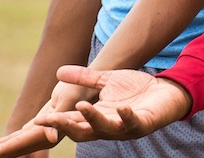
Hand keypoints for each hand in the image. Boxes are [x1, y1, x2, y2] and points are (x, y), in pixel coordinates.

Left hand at [0, 80, 99, 157]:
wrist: (86, 87)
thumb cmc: (80, 91)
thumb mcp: (70, 100)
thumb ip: (60, 119)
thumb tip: (53, 138)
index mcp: (47, 133)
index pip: (20, 143)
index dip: (2, 151)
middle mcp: (40, 138)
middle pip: (11, 148)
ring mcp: (36, 135)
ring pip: (10, 146)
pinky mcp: (34, 130)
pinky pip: (14, 139)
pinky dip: (0, 145)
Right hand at [40, 65, 192, 141]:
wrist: (165, 91)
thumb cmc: (135, 89)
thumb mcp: (106, 80)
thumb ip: (84, 78)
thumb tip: (59, 71)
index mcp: (97, 117)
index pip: (72, 122)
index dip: (56, 121)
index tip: (39, 119)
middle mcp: (108, 126)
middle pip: (82, 131)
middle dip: (67, 125)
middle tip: (52, 119)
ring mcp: (126, 127)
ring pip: (105, 129)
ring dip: (93, 119)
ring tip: (83, 107)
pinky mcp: (143, 124)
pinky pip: (133, 123)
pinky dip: (127, 116)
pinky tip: (122, 108)